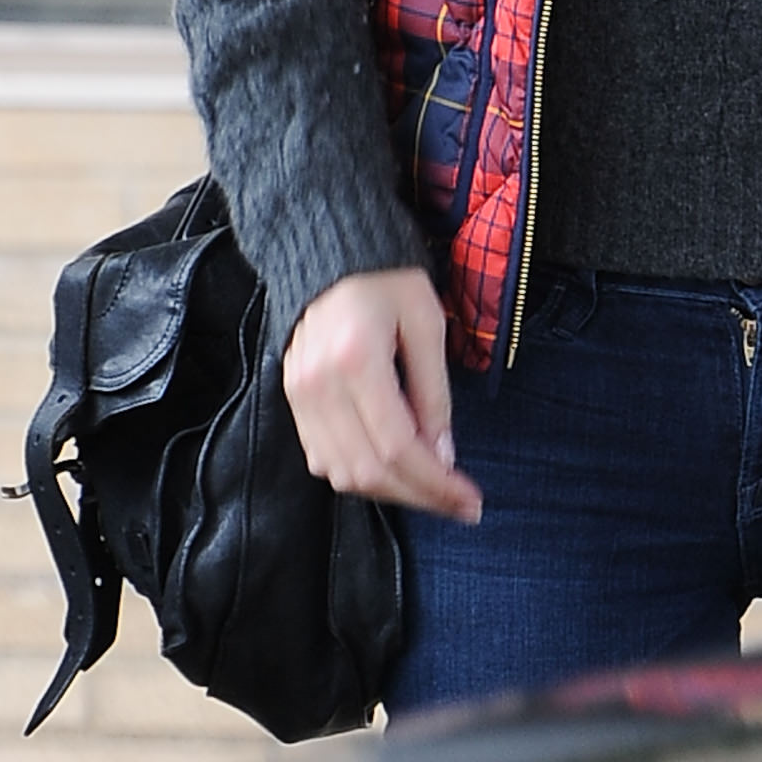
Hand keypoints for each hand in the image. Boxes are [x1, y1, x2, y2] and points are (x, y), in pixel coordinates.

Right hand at [282, 268, 482, 520]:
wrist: (330, 255)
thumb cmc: (386, 281)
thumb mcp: (427, 322)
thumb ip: (434, 391)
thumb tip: (443, 456)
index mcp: (356, 359)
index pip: (397, 445)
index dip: (435, 482)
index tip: (470, 500)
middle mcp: (319, 385)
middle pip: (369, 469)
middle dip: (420, 495)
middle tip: (460, 506)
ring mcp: (298, 396)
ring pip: (343, 474)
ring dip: (391, 492)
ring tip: (432, 490)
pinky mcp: (292, 401)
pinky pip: (323, 460)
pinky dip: (361, 475)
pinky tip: (394, 471)